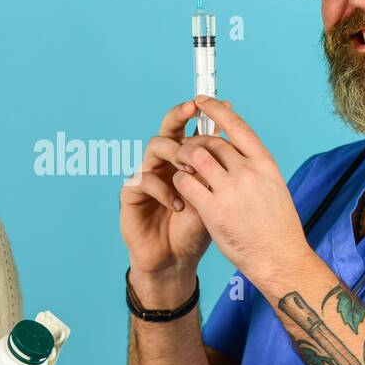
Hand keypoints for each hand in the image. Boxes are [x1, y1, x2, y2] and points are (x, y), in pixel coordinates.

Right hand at [119, 100, 213, 284]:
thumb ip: (217, 172)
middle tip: (192, 109)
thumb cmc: (196, 230)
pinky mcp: (131, 195)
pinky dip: (164, 189)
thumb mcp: (213, 198)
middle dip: (179, 115)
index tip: (213, 103)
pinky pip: (143, 179)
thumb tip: (233, 140)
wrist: (176, 262)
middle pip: (167, 128)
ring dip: (176, 154)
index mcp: (185, 160)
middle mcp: (164, 163)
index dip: (199, 115)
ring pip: (155, 147)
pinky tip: (178, 205)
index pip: (190, 129)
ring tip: (192, 171)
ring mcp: (147, 176)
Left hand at [170, 96, 311, 288]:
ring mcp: (230, 189)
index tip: (202, 100)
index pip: (236, 125)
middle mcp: (248, 171)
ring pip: (194, 157)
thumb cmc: (278, 228)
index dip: (216, 109)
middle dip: (195, 142)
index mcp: (265, 163)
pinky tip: (179, 187)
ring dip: (183, 158)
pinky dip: (178, 181)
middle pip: (211, 141)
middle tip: (187, 148)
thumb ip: (255, 168)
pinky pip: (185, 183)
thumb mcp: (274, 188)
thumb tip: (237, 152)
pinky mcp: (213, 209)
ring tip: (180, 166)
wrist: (280, 259)